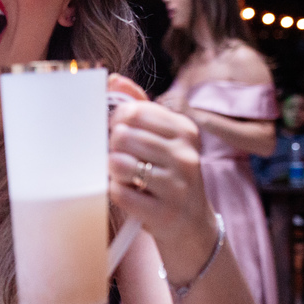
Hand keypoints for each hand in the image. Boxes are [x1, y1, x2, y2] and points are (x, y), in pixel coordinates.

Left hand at [107, 74, 216, 280]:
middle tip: (120, 158)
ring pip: (119, 163)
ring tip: (123, 175)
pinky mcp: (164, 212)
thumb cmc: (168, 175)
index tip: (117, 132)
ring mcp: (177, 185)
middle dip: (112, 147)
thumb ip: (139, 106)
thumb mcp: (163, 138)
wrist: (191, 224)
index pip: (133, 111)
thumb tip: (113, 79)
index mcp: (185, 130)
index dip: (115, 121)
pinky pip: (119, 192)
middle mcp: (186, 155)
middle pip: (122, 136)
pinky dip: (115, 192)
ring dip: (112, 170)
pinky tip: (127, 193)